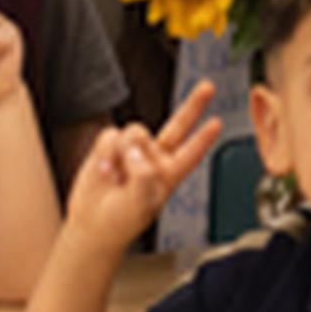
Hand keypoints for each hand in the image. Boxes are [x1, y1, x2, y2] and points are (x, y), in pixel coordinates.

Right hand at [64, 81, 224, 246]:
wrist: (92, 224)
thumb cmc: (120, 221)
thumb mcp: (141, 203)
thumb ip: (143, 174)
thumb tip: (133, 148)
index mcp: (168, 175)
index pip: (191, 153)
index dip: (203, 138)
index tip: (218, 123)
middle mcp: (153, 158)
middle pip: (178, 125)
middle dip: (194, 105)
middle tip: (208, 86)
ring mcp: (132, 150)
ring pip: (136, 131)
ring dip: (123, 152)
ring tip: (116, 177)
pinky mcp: (110, 146)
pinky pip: (111, 135)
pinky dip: (105, 153)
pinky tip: (105, 171)